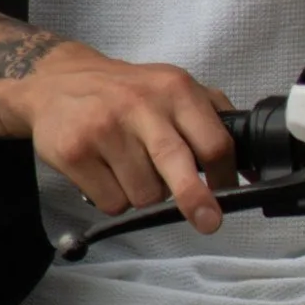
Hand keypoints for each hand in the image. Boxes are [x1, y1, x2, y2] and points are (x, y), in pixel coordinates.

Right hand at [9, 44, 239, 230]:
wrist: (54, 81)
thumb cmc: (126, 92)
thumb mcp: (172, 87)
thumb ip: (213, 119)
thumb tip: (250, 170)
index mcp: (174, 90)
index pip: (214, 141)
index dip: (225, 176)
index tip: (226, 193)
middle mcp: (140, 106)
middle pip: (178, 164)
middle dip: (197, 199)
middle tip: (209, 222)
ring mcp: (105, 129)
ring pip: (145, 194)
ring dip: (144, 195)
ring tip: (129, 167)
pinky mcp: (75, 152)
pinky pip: (113, 202)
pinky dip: (115, 198)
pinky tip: (105, 172)